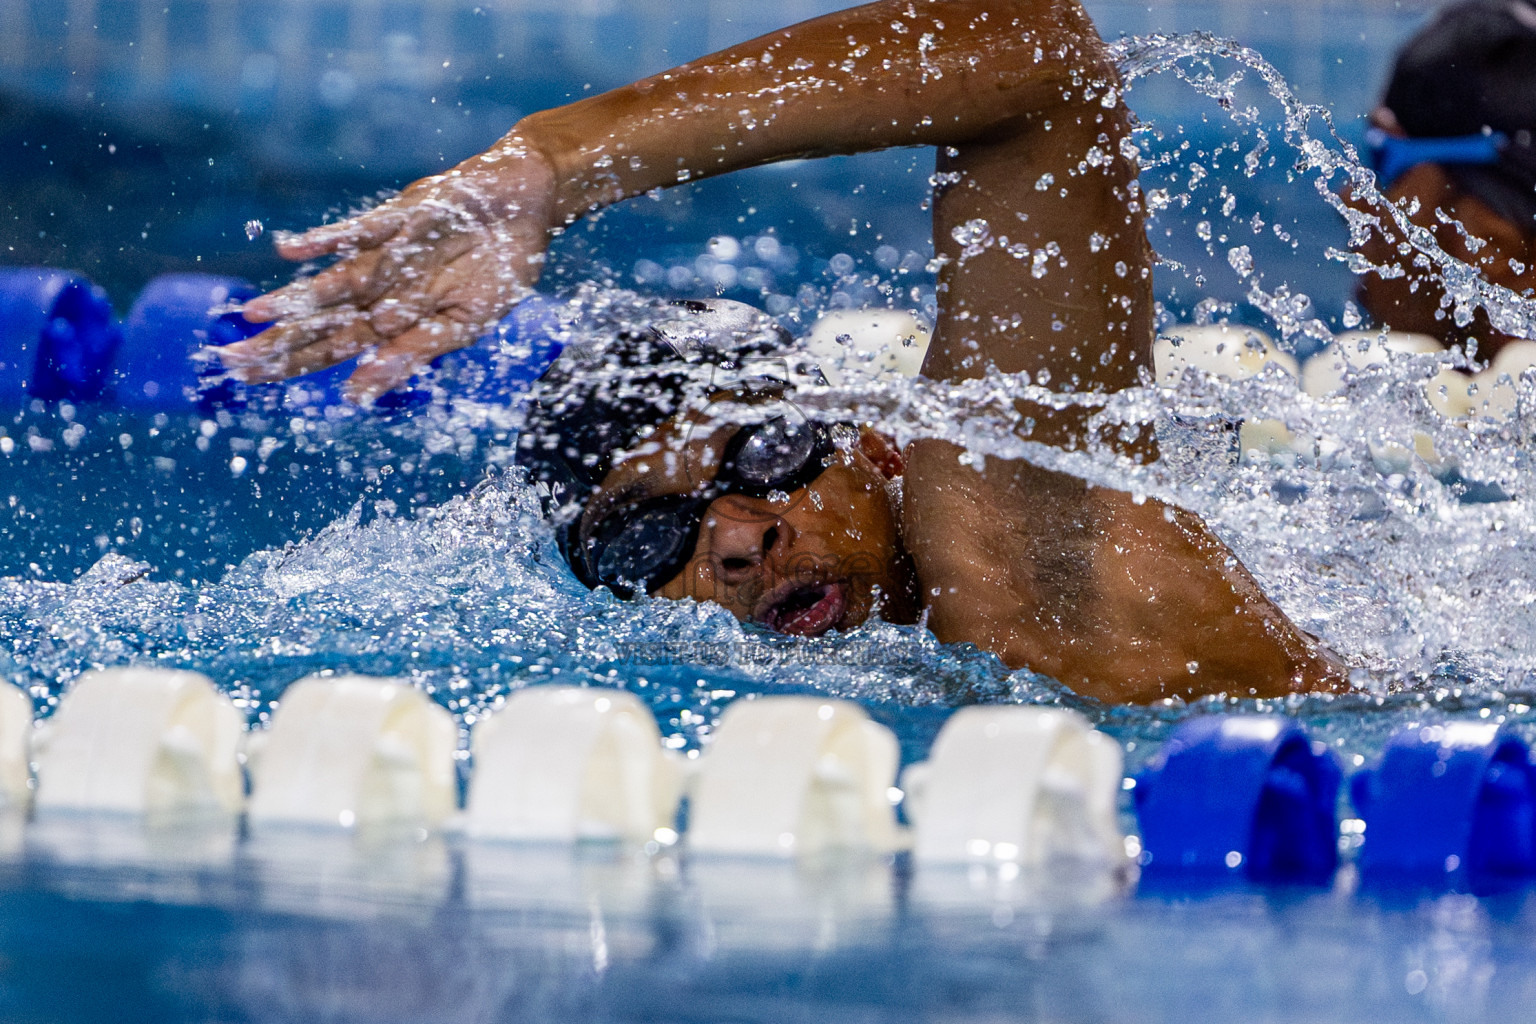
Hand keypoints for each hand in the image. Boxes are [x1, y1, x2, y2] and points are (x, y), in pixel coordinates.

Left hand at [222, 135, 558, 403]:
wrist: (526, 204)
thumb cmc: (502, 268)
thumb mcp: (465, 324)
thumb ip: (412, 354)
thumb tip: (357, 395)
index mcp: (399, 322)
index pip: (337, 350)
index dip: (294, 365)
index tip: (249, 381)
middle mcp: (384, 291)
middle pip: (324, 323)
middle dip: (279, 343)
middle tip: (229, 362)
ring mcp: (389, 256)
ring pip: (333, 286)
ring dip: (294, 301)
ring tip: (250, 316)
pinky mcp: (400, 219)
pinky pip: (359, 233)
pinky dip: (327, 242)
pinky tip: (289, 250)